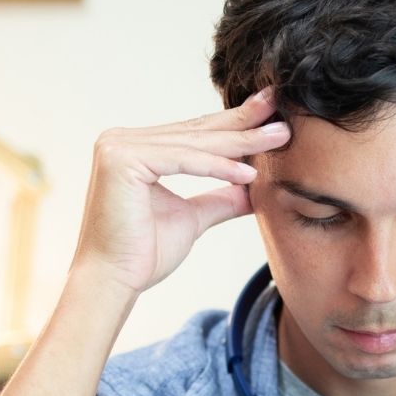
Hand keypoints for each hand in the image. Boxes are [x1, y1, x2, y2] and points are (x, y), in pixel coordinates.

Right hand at [71, 88, 289, 293]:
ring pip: (194, 144)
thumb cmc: (143, 254)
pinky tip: (249, 173)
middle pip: (196, 132)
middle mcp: (123, 139)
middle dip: (244, 123)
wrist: (113, 281)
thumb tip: (254, 190)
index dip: (235, 125)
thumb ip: (219, 199)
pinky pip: (182, 161)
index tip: (273, 118)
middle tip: (282, 114)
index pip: (195, 134)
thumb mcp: (192, 218)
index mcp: (136, 148)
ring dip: (241, 142)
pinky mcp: (121, 160)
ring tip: (279, 138)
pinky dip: (218, 167)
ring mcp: (118, 146)